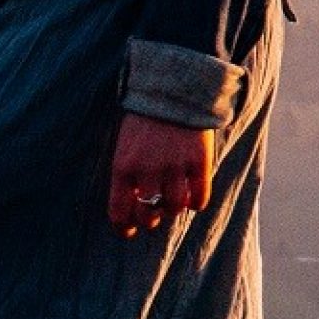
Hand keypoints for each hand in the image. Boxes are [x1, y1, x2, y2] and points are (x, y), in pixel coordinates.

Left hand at [107, 112, 217, 236]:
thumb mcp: (125, 145)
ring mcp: (175, 166)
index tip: (129, 230)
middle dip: (150, 218)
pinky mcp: (198, 161)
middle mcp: (147, 170)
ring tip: (174, 200)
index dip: (124, 227)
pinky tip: (194, 196)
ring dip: (173, 209)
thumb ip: (127, 174)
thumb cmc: (145, 119)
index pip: (119, 212)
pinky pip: (199, 197)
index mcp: (123, 167)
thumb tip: (135, 205)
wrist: (174, 87)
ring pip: (174, 208)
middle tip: (154, 212)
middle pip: (148, 214)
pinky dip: (196, 202)